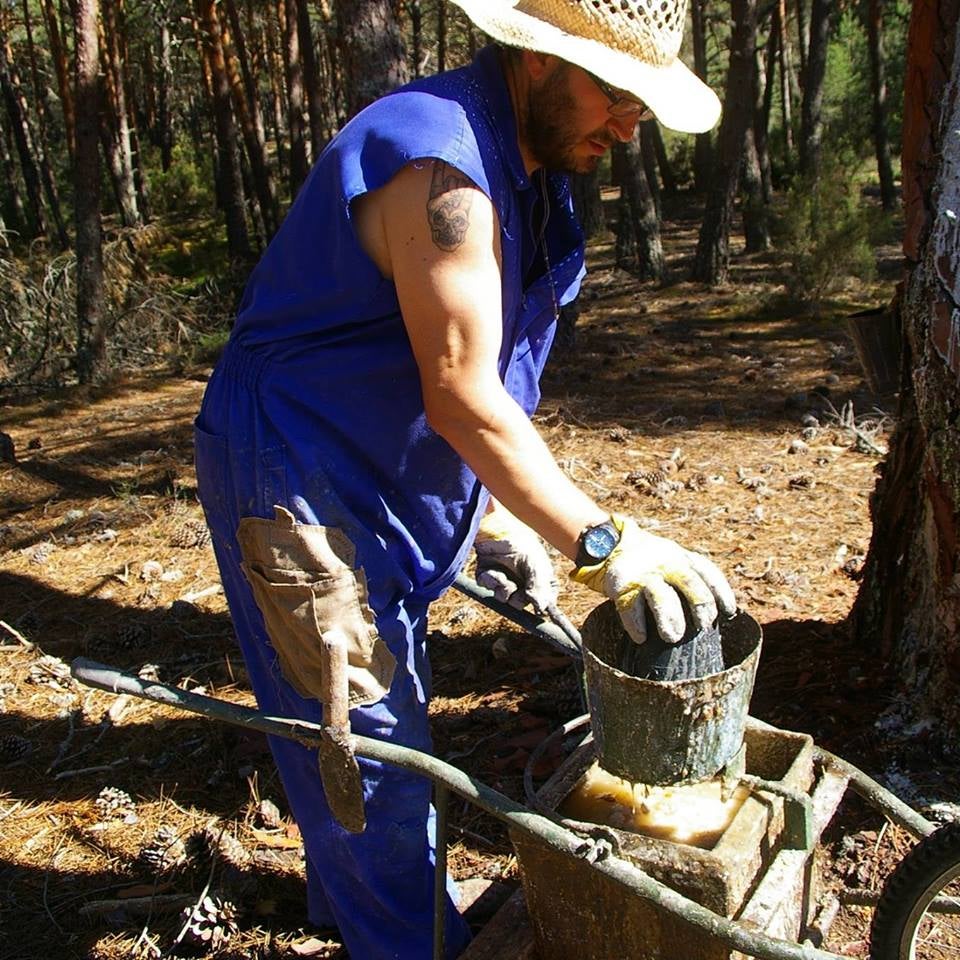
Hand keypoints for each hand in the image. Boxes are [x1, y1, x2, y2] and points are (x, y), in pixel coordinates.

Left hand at [474, 507, 558, 613]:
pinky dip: (492, 580)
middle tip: (520, 590)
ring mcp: (504, 580)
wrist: (496, 527)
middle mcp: (522, 582)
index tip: (539, 609)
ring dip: (505, 588)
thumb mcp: (535, 564)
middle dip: (520, 599)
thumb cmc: (520, 542)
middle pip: (522, 605)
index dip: (541, 606)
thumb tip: (541, 608)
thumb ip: (539, 587)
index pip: (544, 601)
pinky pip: (489, 588)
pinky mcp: (488, 578)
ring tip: (505, 574)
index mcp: (539, 579)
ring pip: (505, 599)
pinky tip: (494, 569)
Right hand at [571, 514, 735, 644]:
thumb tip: (711, 616)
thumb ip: (690, 579)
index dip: (721, 592)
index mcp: (682, 558)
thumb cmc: (649, 563)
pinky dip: (636, 624)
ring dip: (669, 617)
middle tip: (704, 626)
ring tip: (672, 637)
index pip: (708, 572)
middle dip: (700, 606)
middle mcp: (666, 563)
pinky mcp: (622, 584)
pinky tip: (640, 637)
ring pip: (661, 596)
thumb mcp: (673, 560)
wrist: (610, 544)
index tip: (728, 612)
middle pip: (689, 583)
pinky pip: (630, 607)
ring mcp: (644, 574)